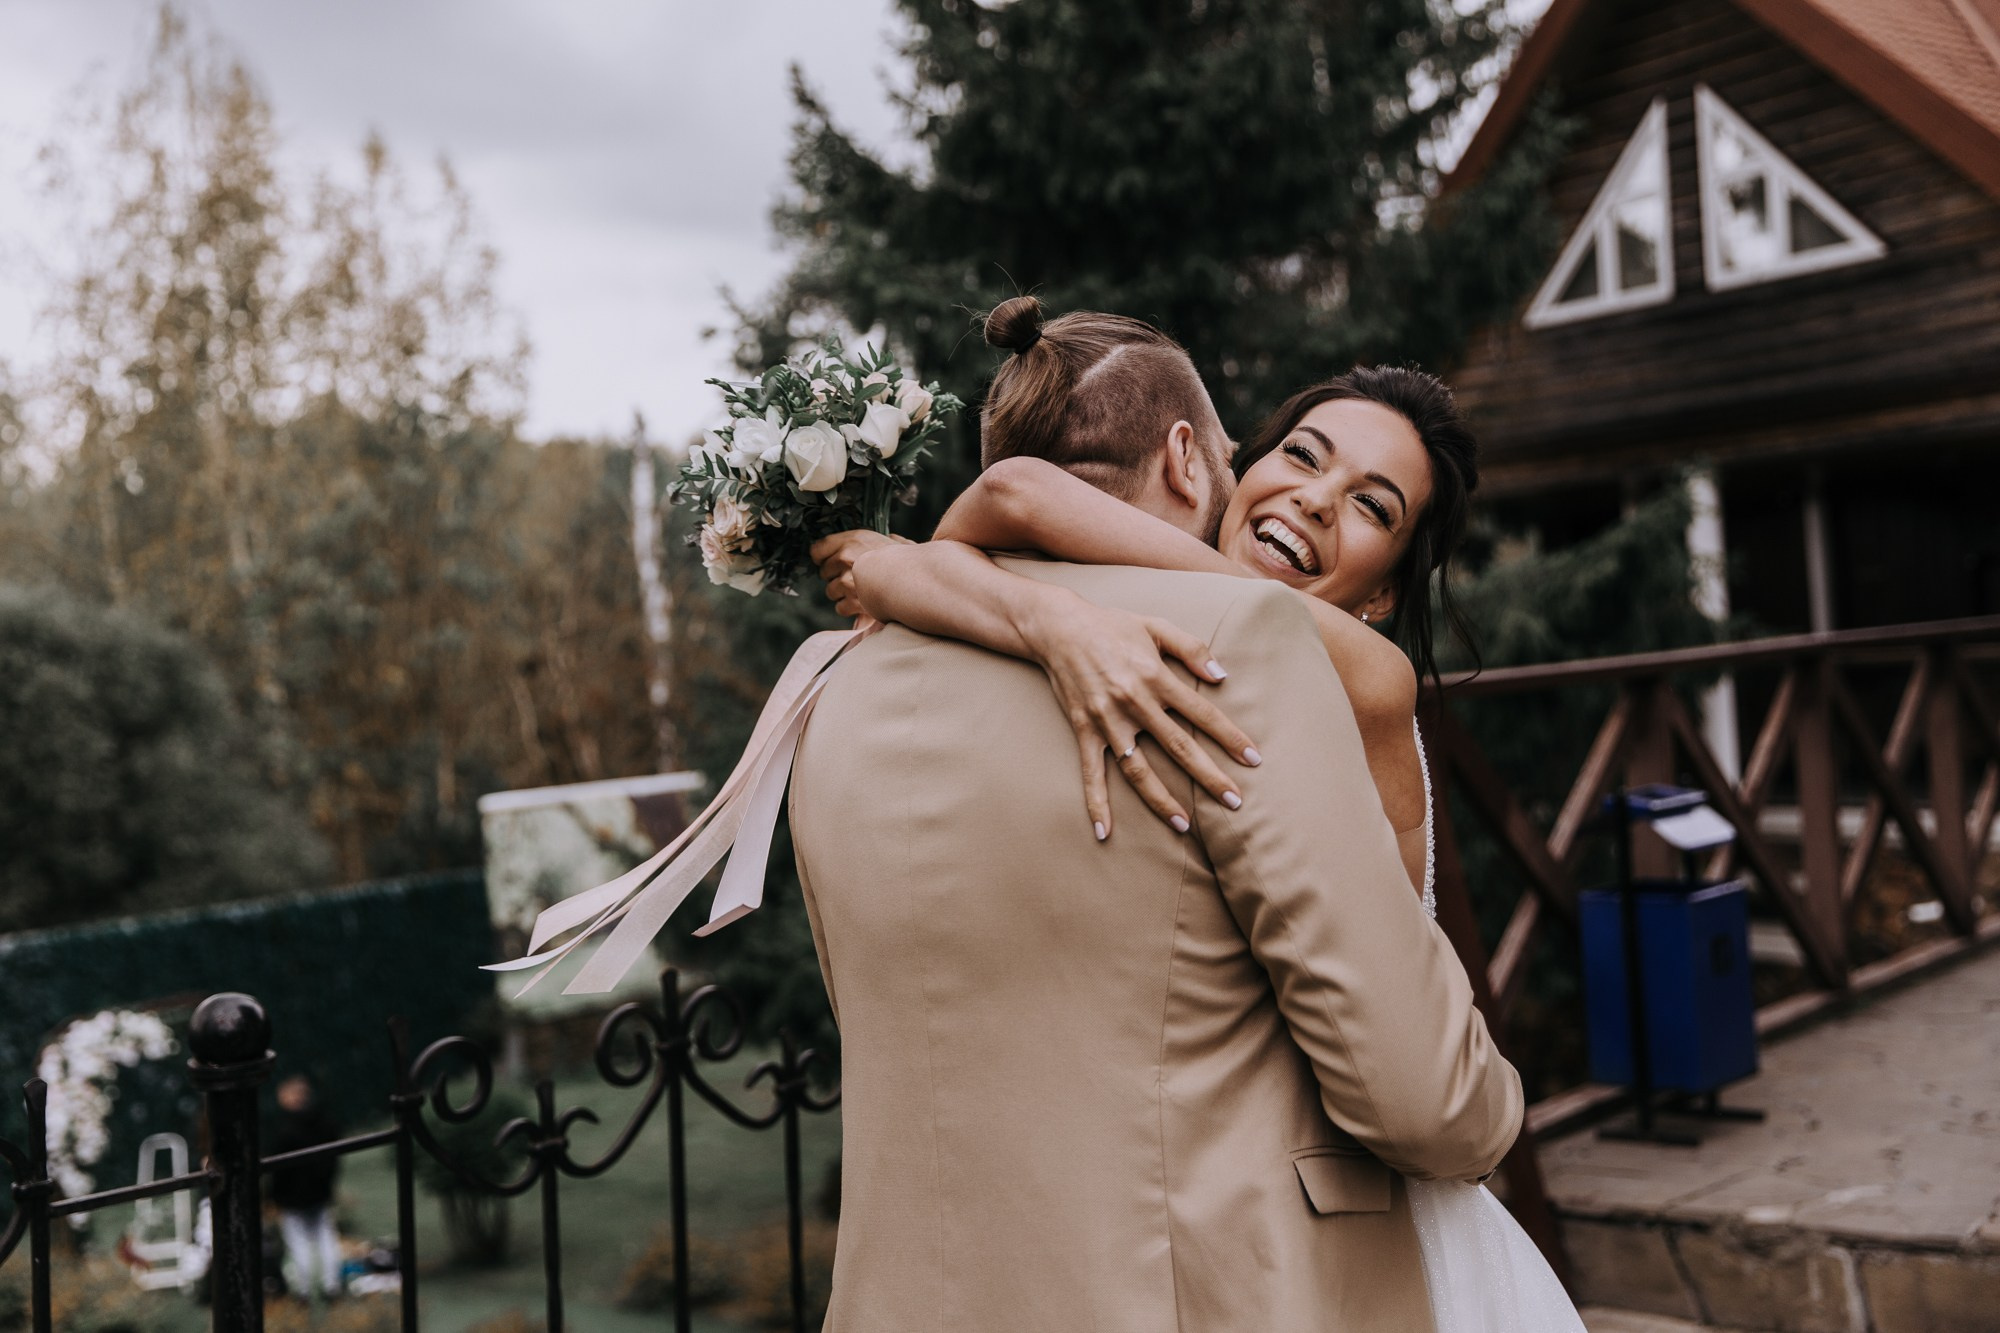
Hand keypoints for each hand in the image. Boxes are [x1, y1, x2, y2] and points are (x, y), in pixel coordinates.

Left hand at [810, 530, 909, 617]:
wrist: (920, 580)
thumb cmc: (909, 562)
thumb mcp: (893, 542)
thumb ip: (878, 541)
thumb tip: (888, 539)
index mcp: (853, 539)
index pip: (818, 548)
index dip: (822, 557)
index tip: (828, 561)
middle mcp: (846, 558)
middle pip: (823, 571)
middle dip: (835, 576)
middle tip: (852, 577)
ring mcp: (848, 581)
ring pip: (831, 591)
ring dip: (842, 593)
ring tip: (860, 591)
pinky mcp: (853, 601)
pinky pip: (840, 607)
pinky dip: (849, 608)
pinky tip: (862, 603)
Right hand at [1022, 590, 1260, 839]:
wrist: (1058, 628)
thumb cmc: (1112, 625)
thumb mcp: (1156, 626)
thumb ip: (1192, 649)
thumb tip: (1222, 676)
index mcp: (1155, 677)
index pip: (1201, 713)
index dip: (1229, 736)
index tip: (1253, 758)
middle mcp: (1134, 702)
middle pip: (1178, 746)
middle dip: (1209, 776)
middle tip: (1235, 801)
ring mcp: (1107, 720)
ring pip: (1138, 769)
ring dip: (1161, 799)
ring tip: (1184, 825)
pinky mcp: (1084, 730)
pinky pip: (1091, 773)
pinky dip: (1097, 803)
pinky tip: (1105, 832)